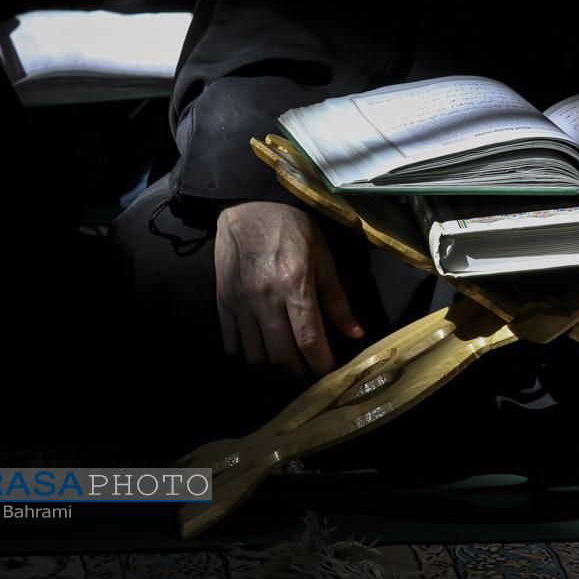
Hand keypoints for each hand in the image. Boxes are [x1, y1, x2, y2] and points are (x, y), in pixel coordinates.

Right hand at [214, 201, 362, 374]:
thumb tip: (355, 334)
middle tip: (310, 369)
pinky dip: (248, 352)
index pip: (309, 339)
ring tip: (287, 357)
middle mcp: (265, 298)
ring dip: (274, 364)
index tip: (330, 372)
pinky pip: (232, 343)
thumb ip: (337, 299)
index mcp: (295, 285)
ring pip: (255, 355)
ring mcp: (240, 302)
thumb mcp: (323, 257)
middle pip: (282, 355)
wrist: (247, 206)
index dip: (321, 363)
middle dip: (300, 371)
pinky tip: (262, 344)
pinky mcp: (223, 301)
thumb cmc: (292, 228)